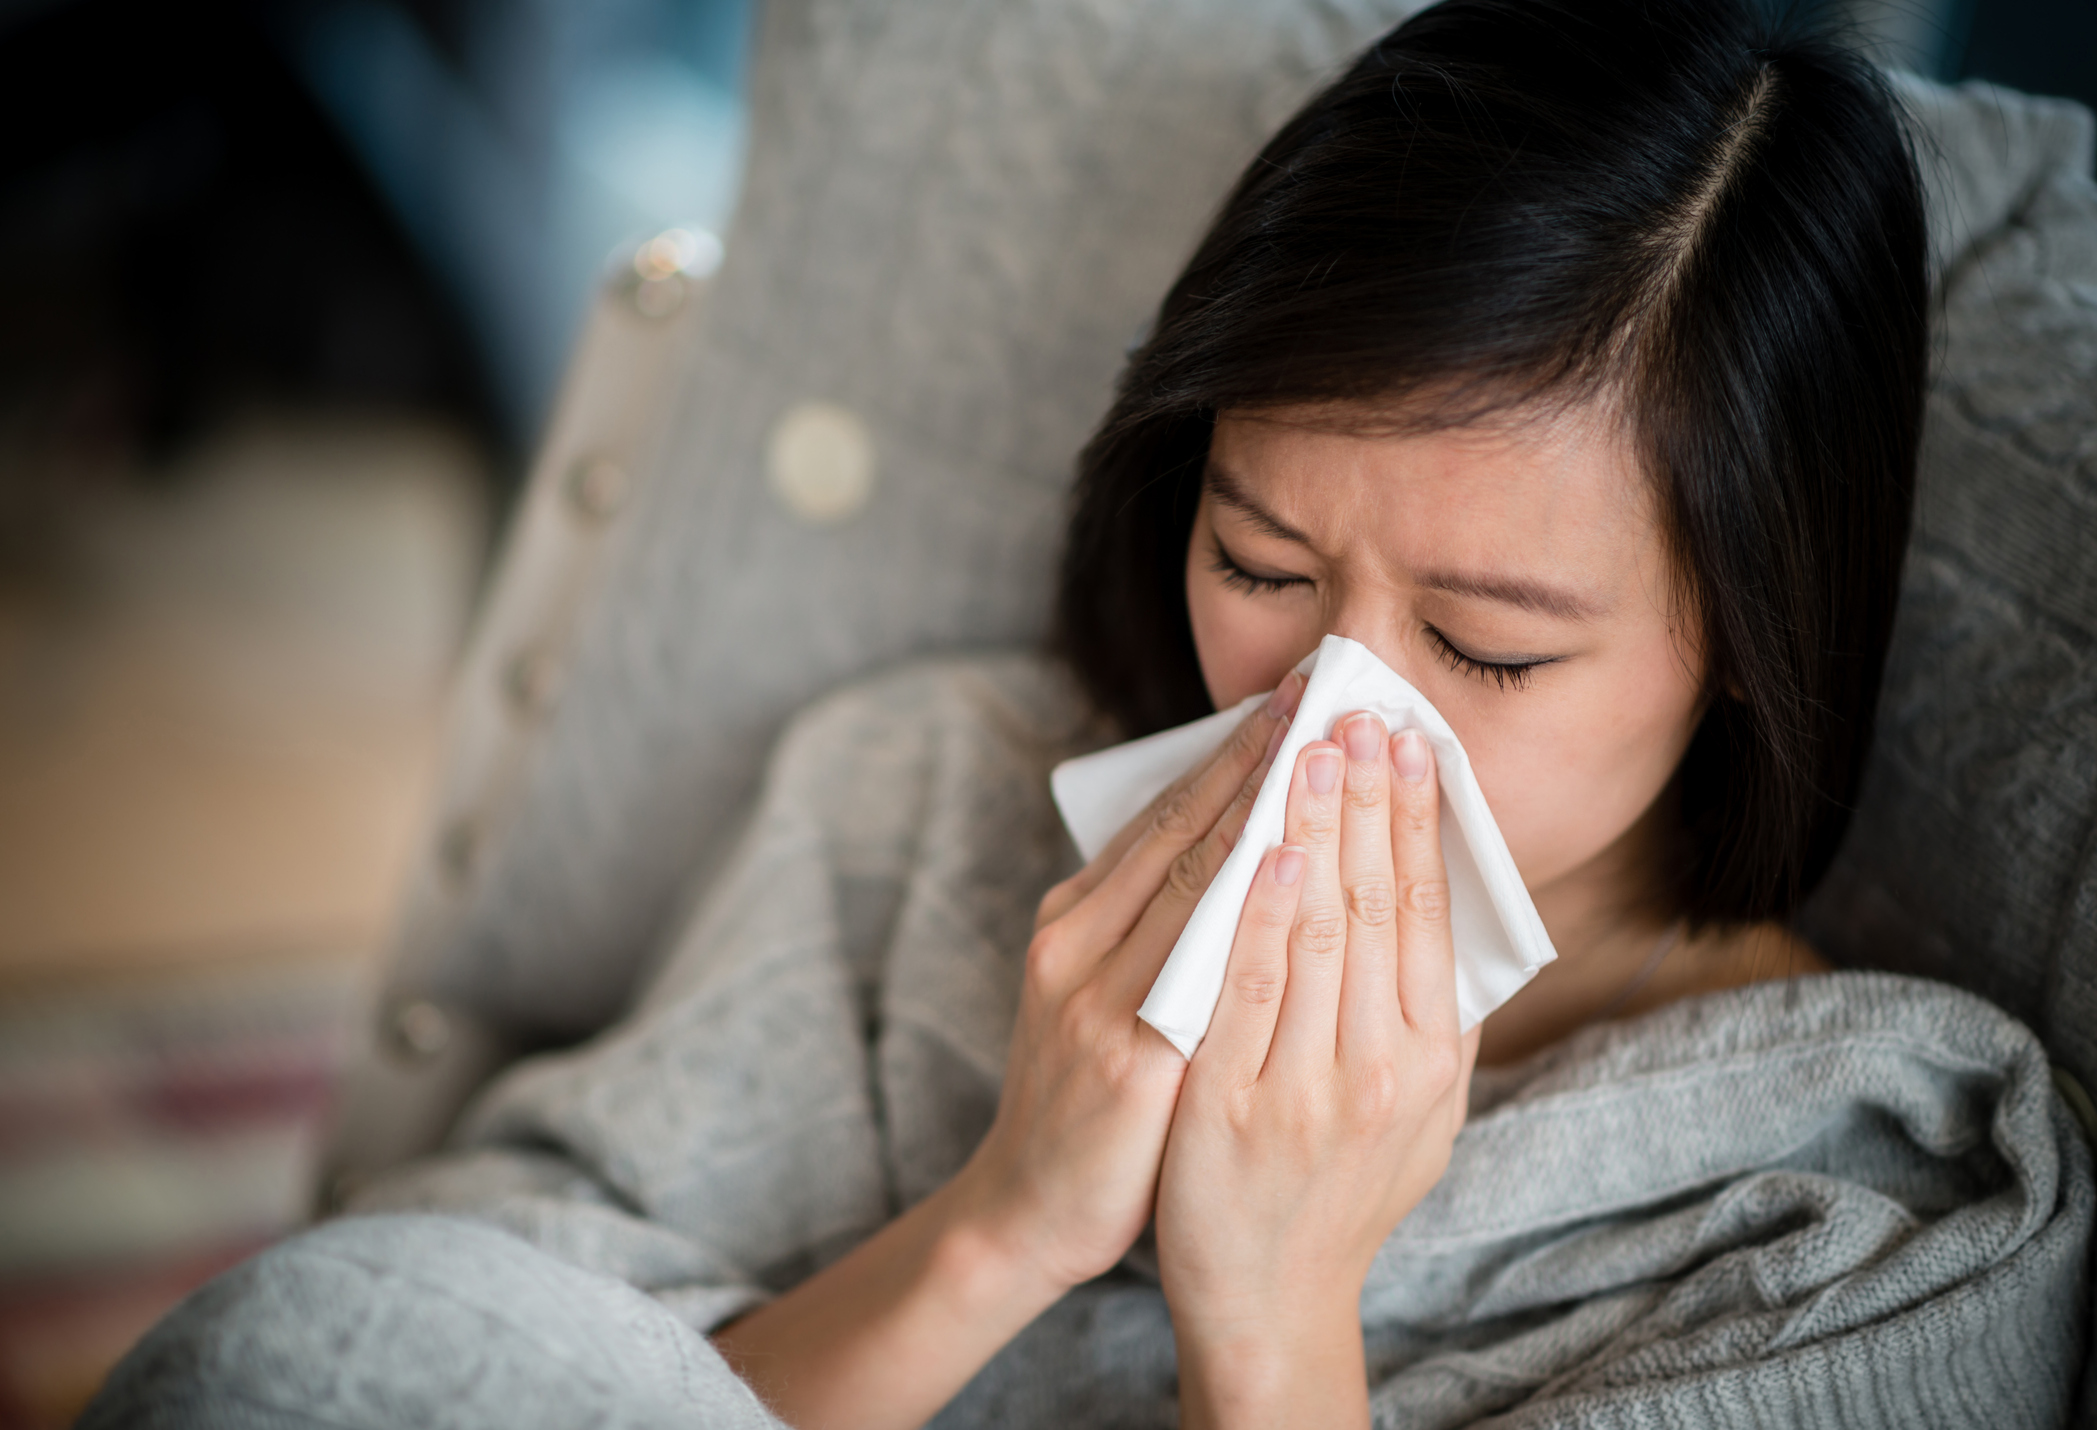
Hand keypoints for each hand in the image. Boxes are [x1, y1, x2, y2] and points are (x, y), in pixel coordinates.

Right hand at [714, 676, 1303, 1429]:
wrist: (1029, 1210)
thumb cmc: (1090, 1099)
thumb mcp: (1102, 991)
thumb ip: (1155, 924)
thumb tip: (1240, 846)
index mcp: (1074, 920)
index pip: (1166, 815)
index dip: (1233, 751)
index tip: (1296, 694)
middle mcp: (1077, 942)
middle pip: (1183, 830)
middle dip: (1259, 755)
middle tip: (1327, 688)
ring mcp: (1095, 998)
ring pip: (1193, 881)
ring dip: (1266, 807)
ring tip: (1330, 749)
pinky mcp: (1125, 1061)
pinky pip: (1199, 970)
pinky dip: (1246, 908)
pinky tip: (1294, 867)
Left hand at [1155, 714, 1479, 1428]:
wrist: (1266, 1296)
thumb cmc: (1337, 1187)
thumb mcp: (1417, 1112)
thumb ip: (1429, 1017)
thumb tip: (1440, 905)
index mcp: (1429, 1057)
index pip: (1424, 909)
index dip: (1417, 816)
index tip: (1408, 737)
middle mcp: (1382, 1068)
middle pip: (1375, 901)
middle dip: (1367, 794)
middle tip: (1360, 708)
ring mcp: (1307, 1087)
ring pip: (1318, 929)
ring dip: (1316, 826)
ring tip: (1315, 743)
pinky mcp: (1236, 1108)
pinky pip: (1249, 989)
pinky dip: (1261, 911)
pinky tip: (1268, 847)